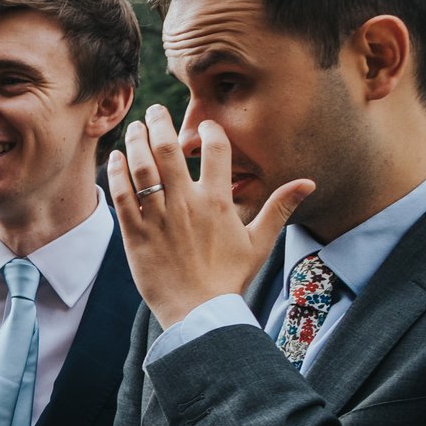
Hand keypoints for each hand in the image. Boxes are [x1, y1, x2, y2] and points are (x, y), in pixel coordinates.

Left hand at [109, 106, 313, 327]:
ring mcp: (158, 218)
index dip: (210, 131)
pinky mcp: (135, 235)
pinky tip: (117, 158)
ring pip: (142, 168)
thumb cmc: (230, 278)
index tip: (203, 125)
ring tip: (135, 128)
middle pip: (168, 150)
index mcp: (218, 201)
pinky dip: (118, 173)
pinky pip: (122, 196)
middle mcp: (186, 204)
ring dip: (136, 142)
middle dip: (159, 124)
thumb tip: (308, 182)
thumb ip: (280, 207)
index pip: (216, 150)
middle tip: (154, 112)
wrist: (199, 313)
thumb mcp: (260, 242)